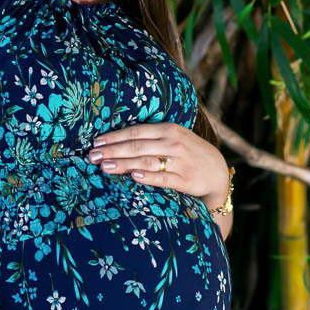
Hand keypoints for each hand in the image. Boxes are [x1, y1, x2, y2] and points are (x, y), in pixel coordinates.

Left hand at [87, 122, 229, 207]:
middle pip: (137, 146)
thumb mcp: (174, 137)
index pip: (135, 132)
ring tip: (105, 167)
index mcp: (168, 129)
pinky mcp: (185, 179)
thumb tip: (118, 140)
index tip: (96, 143)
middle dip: (112, 151)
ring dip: (124, 164)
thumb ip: (151, 137)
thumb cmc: (188, 153)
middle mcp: (173, 143)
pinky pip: (163, 178)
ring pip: (146, 161)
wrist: (216, 170)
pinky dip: (147, 177)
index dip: (114, 137)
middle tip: (92, 157)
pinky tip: (133, 176)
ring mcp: (180, 161)